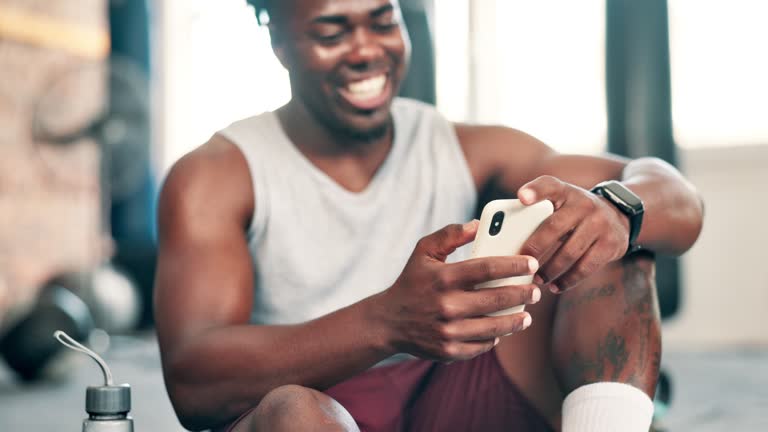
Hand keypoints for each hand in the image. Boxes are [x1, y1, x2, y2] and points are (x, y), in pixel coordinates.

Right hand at [376, 221, 539, 361]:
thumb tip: (478, 225)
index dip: (515, 265)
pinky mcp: (449, 351)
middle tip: (536, 291)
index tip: (532, 263)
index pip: (488, 268)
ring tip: (527, 315)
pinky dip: (495, 338)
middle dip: (523, 294)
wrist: (387, 322)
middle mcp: (447, 305)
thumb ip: (450, 234)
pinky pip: (482, 345)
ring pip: (495, 327)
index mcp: (443, 277)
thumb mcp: (423, 251)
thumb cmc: (411, 282)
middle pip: (498, 299)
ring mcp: (449, 330)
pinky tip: (502, 331)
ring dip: (516, 321)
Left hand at [517, 175, 630, 292]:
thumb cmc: (574, 212)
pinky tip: (556, 286)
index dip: (535, 191)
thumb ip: (538, 211)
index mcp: (565, 192)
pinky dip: (568, 280)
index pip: (549, 185)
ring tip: (537, 279)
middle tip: (521, 262)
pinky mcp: (611, 244)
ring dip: (550, 269)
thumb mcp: (561, 202)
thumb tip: (506, 239)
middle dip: (535, 247)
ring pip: (569, 252)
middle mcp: (584, 204)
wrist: (618, 215)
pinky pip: (585, 267)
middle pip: (554, 227)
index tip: (522, 198)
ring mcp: (599, 224)